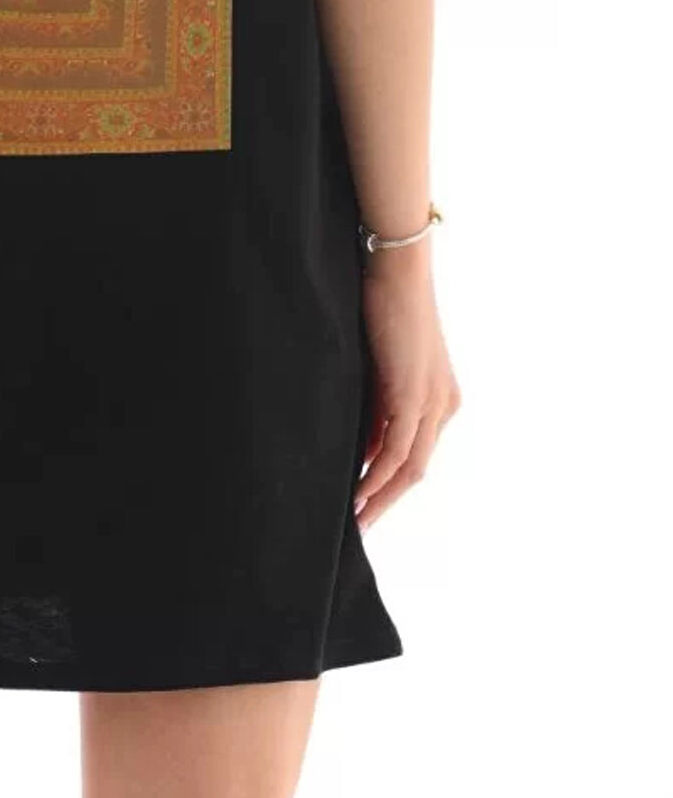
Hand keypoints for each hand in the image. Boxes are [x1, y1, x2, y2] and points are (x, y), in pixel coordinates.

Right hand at [355, 246, 460, 530]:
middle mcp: (444, 405)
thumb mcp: (379, 364)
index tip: (363, 504)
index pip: (415, 454)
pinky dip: (377, 477)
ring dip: (380, 498)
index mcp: (439, 397)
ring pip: (409, 468)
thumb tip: (361, 445)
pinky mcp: (414, 396)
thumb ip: (376, 404)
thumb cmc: (383, 304)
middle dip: (387, 502)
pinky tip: (357, 493)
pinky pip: (396, 450)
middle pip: (416, 470)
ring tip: (353, 522)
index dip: (390, 484)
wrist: (396, 268)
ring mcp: (433, 403)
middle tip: (360, 529)